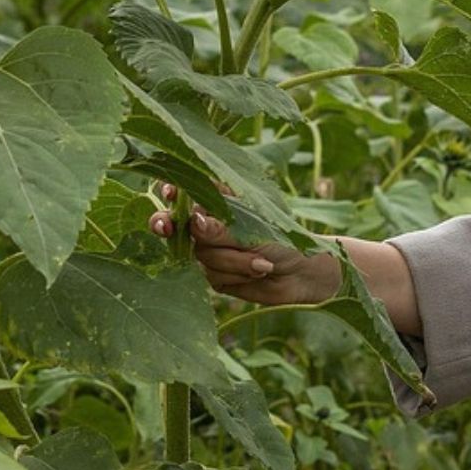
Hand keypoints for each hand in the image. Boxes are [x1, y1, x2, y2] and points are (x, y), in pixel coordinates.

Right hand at [150, 183, 341, 307]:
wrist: (306, 274)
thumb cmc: (284, 240)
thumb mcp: (254, 230)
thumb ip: (222, 229)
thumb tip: (193, 223)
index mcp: (220, 205)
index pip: (187, 195)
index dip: (172, 193)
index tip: (169, 192)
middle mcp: (210, 228)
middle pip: (178, 227)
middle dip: (167, 225)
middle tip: (164, 226)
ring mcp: (212, 254)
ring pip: (202, 256)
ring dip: (234, 261)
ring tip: (263, 262)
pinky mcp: (218, 277)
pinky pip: (214, 277)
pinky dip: (239, 276)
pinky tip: (260, 273)